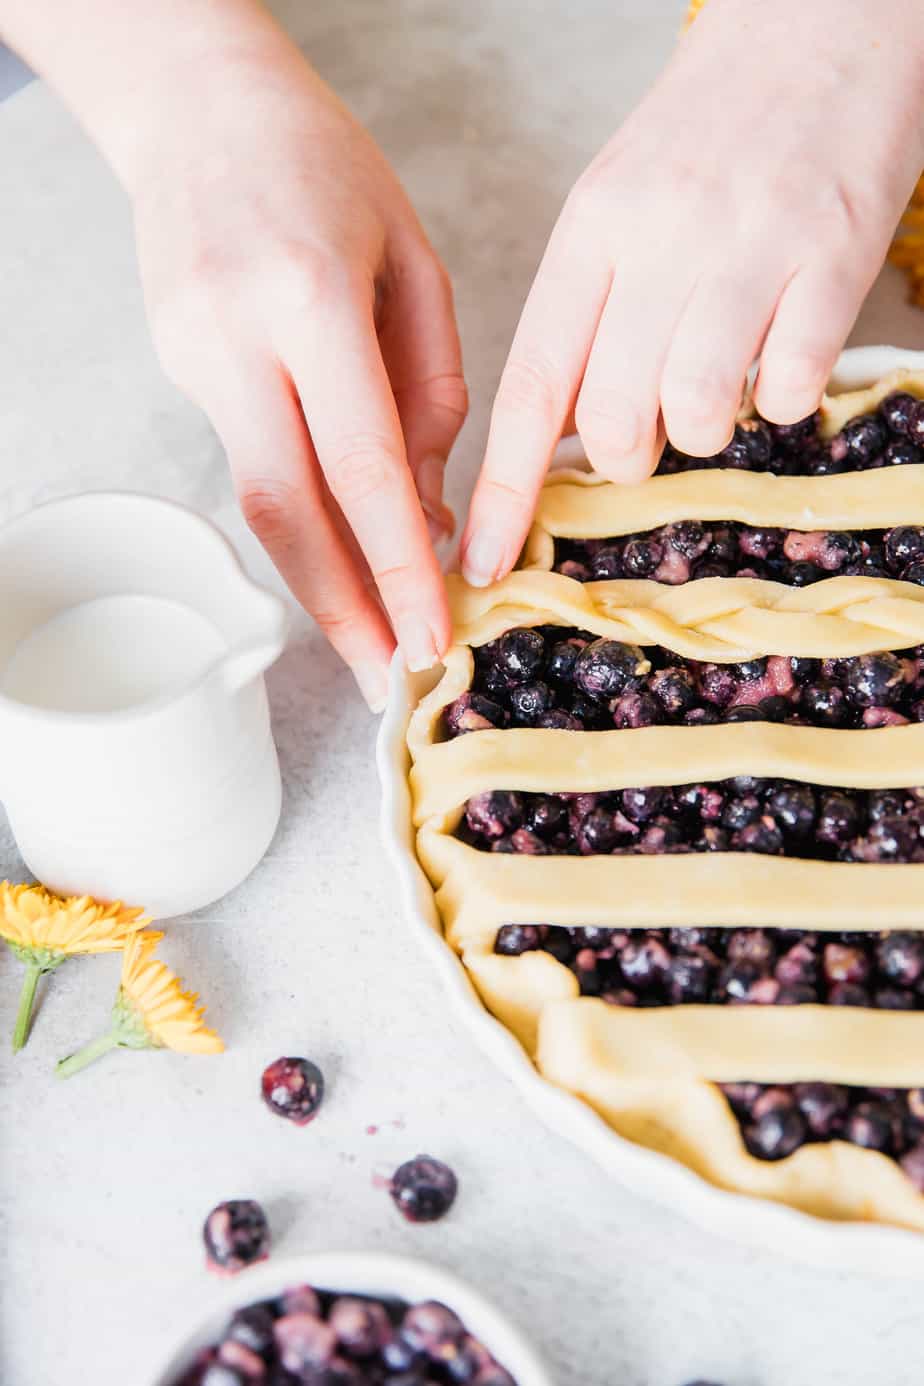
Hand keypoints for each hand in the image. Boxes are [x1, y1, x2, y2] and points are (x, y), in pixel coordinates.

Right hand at [128, 25, 465, 708]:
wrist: (197, 105)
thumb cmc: (324, 165)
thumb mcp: (414, 258)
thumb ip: (433, 386)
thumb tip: (431, 504)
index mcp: (307, 300)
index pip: (363, 467)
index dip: (397, 566)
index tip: (428, 637)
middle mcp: (235, 338)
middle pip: (286, 513)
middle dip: (341, 608)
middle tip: (385, 678)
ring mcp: (191, 356)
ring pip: (258, 502)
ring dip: (316, 580)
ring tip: (366, 636)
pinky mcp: (175, 367)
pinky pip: (248, 459)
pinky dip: (300, 514)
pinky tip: (341, 543)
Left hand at [462, 0, 923, 587]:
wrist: (821, 18)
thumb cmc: (709, 127)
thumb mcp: (616, 200)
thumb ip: (587, 311)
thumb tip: (563, 432)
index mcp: (591, 231)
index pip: (532, 386)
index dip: (505, 491)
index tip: (484, 563)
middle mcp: (659, 243)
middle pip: (614, 420)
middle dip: (624, 459)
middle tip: (648, 429)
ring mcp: (748, 250)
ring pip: (699, 414)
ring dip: (705, 429)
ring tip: (721, 377)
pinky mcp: (833, 257)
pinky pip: (792, 388)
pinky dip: (785, 396)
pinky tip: (782, 349)